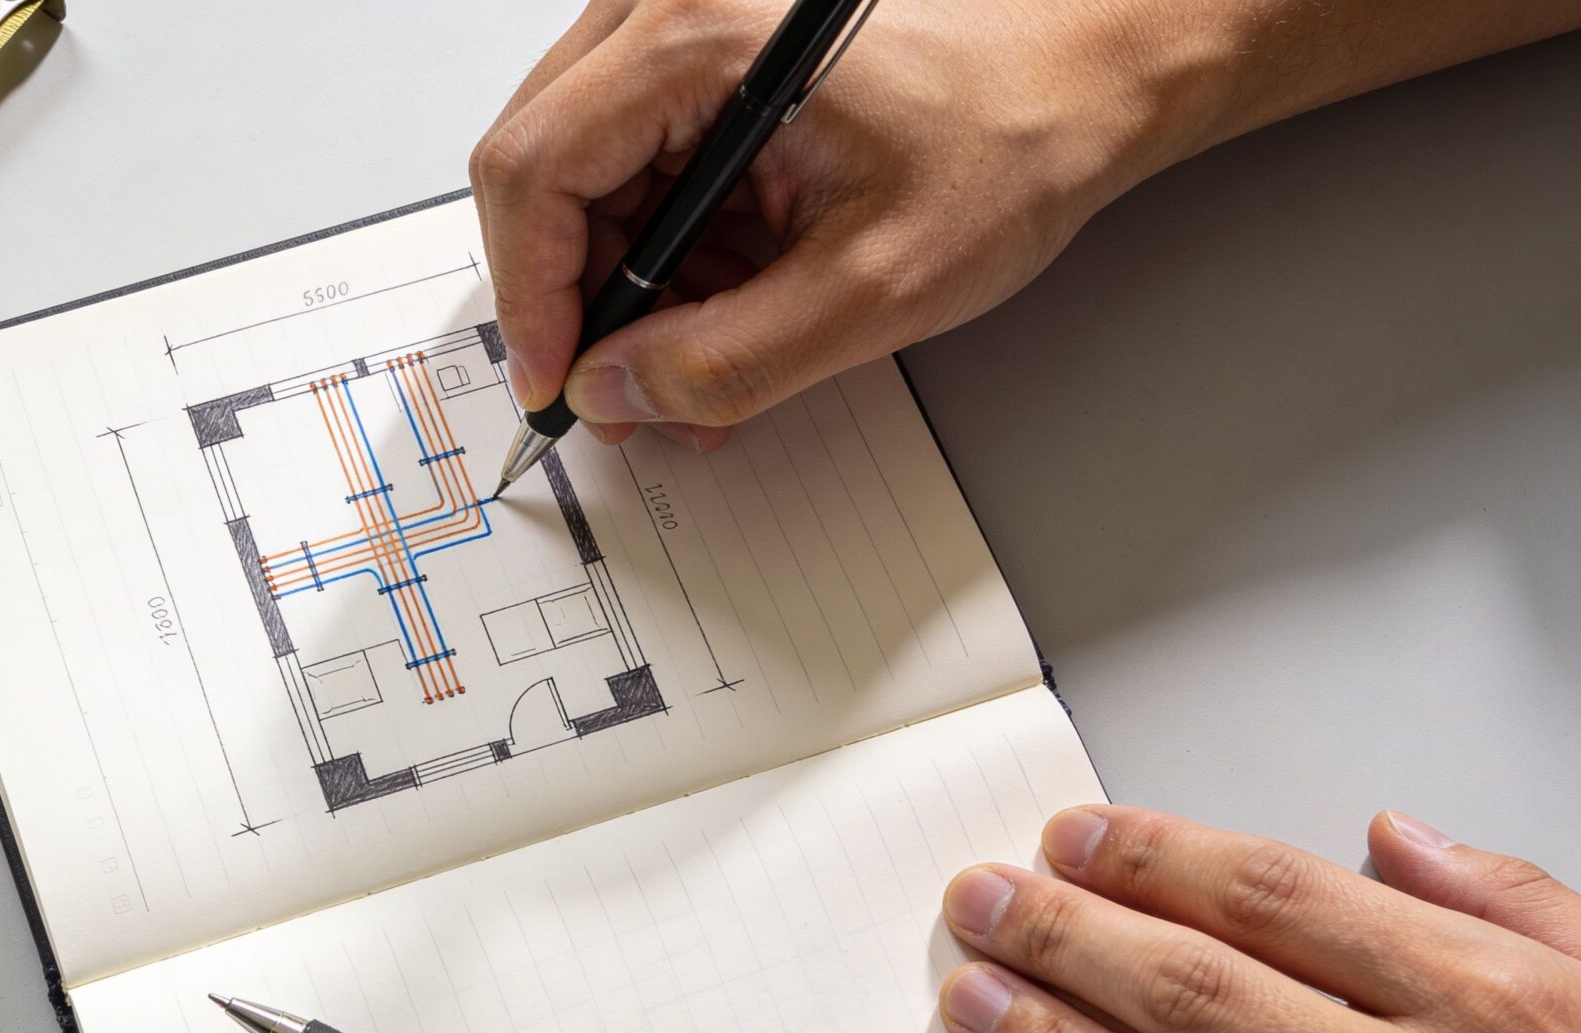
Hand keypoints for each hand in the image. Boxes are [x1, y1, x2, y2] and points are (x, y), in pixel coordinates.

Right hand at [470, 0, 1190, 447]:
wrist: (1102, 66)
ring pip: (592, 169)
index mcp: (698, 38)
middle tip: (621, 389)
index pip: (532, 170)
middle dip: (578, 295)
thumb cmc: (1018, 131)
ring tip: (695, 359)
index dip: (529, 297)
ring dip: (629, 278)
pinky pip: (646, 155)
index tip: (556, 382)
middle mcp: (674, 8)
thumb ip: (725, 362)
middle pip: (547, 165)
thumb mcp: (874, 287)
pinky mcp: (720, 53)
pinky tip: (727, 301)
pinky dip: (671, 241)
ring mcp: (694, 24)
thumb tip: (615, 394)